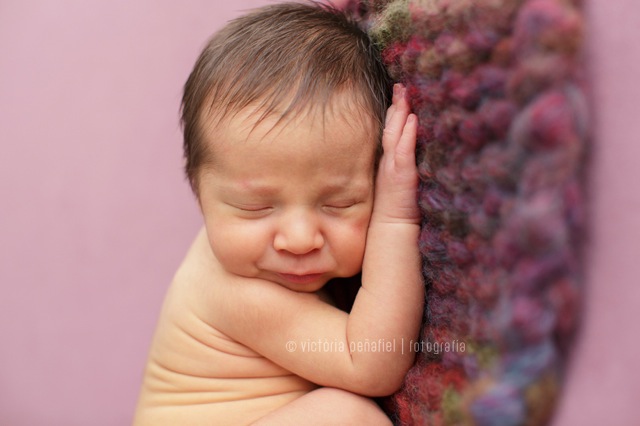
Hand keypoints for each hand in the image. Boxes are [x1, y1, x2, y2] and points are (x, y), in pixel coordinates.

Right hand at [372, 83, 419, 223]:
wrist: (391, 231)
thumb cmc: (399, 211)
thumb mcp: (401, 185)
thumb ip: (406, 168)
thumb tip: (418, 154)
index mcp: (388, 163)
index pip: (390, 133)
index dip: (394, 113)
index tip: (399, 94)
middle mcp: (388, 162)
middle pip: (391, 128)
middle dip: (396, 105)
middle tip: (401, 85)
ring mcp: (393, 167)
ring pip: (395, 135)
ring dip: (400, 113)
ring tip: (404, 93)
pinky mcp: (401, 176)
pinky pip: (403, 151)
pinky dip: (407, 135)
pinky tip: (410, 119)